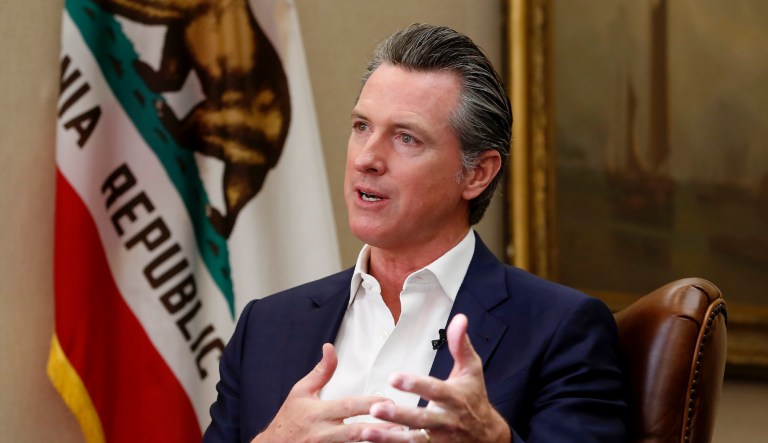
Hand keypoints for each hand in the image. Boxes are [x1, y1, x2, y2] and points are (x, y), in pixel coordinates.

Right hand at [254, 343, 393, 442]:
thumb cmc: (288, 420)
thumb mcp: (300, 392)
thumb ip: (321, 372)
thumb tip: (330, 348)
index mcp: (317, 413)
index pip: (348, 406)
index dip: (370, 404)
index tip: (390, 401)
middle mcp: (322, 433)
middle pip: (355, 431)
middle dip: (380, 428)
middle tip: (402, 424)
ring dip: (376, 441)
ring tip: (398, 437)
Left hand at [361, 314, 510, 442]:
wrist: (487, 436)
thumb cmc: (474, 397)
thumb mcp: (472, 369)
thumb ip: (461, 345)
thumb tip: (459, 318)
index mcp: (454, 397)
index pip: (435, 390)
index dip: (416, 384)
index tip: (395, 377)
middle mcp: (446, 420)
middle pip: (421, 419)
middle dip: (399, 415)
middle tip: (376, 408)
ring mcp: (439, 438)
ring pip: (413, 440)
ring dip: (390, 437)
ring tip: (367, 431)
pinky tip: (371, 440)